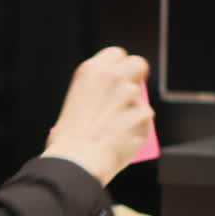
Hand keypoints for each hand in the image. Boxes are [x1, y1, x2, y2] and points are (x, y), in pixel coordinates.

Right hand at [41, 46, 152, 186]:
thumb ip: (94, 91)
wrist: (77, 161)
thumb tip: (108, 96)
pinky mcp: (143, 114)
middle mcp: (113, 77)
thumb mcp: (73, 102)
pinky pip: (145, 119)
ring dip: (133, 109)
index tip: (119, 76)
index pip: (116, 54)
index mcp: (91, 71)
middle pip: (137, 64)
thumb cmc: (68, 139)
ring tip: (114, 129)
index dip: (119, 66)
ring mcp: (130, 95)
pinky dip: (138, 128)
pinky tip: (122, 138)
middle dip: (136, 76)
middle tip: (129, 93)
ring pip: (141, 98)